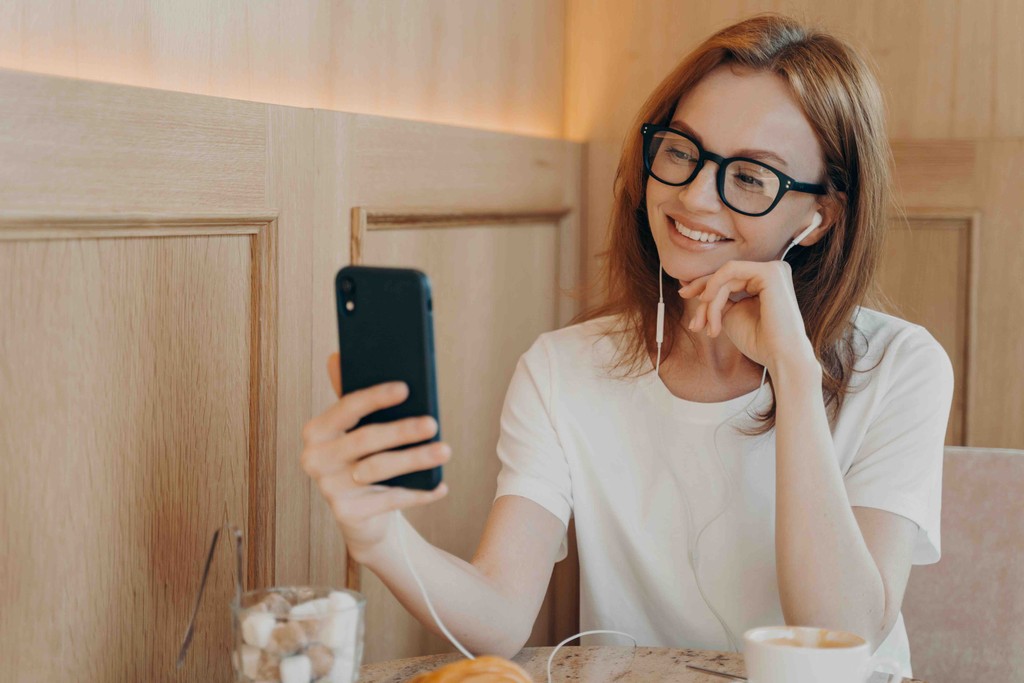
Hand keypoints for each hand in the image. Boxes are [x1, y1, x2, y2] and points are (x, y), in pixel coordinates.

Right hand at [300, 353, 449, 561]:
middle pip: (365, 439)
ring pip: (379, 469)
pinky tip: (441, 484)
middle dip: (402, 430)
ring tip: (444, 451)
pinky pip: (390, 499)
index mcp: (317, 430)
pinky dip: (419, 492)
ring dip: (415, 459)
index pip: (346, 407)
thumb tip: (338, 355)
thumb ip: (353, 395)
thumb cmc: (362, 458)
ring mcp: (329, 489)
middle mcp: (315, 459)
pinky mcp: (347, 515)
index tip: (405, 388)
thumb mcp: (357, 428)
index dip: (376, 397)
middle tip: (432, 423)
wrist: (360, 515)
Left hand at [677, 260, 814, 373]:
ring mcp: (773, 269)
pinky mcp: (770, 272)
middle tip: (694, 323)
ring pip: (724, 276)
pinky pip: (730, 270)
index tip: (683, 295)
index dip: (703, 286)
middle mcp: (771, 271)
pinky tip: (707, 301)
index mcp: (763, 281)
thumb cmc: (759, 341)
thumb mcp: (730, 315)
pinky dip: (714, 285)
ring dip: (710, 303)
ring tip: (708, 327)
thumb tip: (688, 284)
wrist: (780, 357)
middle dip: (704, 298)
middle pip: (724, 276)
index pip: (727, 277)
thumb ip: (716, 298)